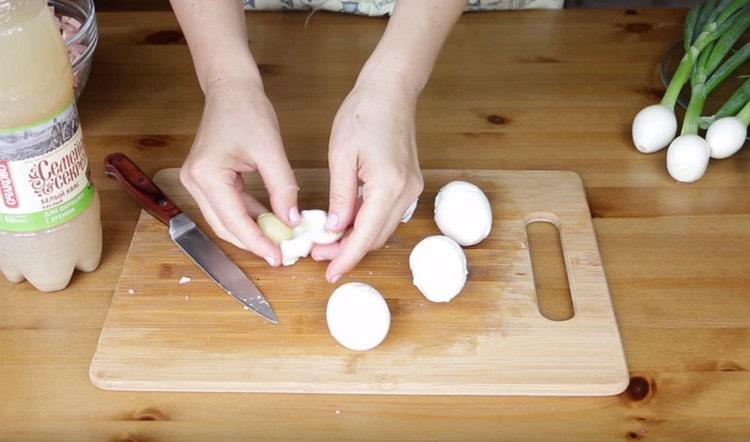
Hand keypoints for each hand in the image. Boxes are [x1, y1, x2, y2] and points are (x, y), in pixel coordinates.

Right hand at [179, 76, 299, 265]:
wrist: (231, 87)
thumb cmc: (247, 110)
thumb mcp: (271, 150)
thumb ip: (283, 188)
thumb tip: (293, 221)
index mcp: (207, 174)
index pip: (234, 221)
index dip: (258, 242)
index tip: (279, 257)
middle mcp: (195, 181)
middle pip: (224, 226)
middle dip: (253, 242)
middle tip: (281, 254)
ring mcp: (197, 181)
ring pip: (225, 219)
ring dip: (251, 231)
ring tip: (279, 241)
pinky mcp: (206, 178)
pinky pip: (228, 206)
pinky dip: (249, 216)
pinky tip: (271, 222)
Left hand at [311, 77, 423, 281]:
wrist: (391, 90)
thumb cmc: (363, 114)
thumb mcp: (341, 156)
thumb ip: (341, 197)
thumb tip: (335, 229)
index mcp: (388, 186)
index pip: (365, 235)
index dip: (346, 258)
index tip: (329, 273)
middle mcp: (406, 192)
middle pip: (376, 237)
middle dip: (348, 251)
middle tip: (318, 254)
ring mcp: (411, 188)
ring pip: (383, 227)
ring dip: (357, 238)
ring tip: (327, 240)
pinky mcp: (409, 183)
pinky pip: (387, 212)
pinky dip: (367, 222)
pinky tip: (346, 221)